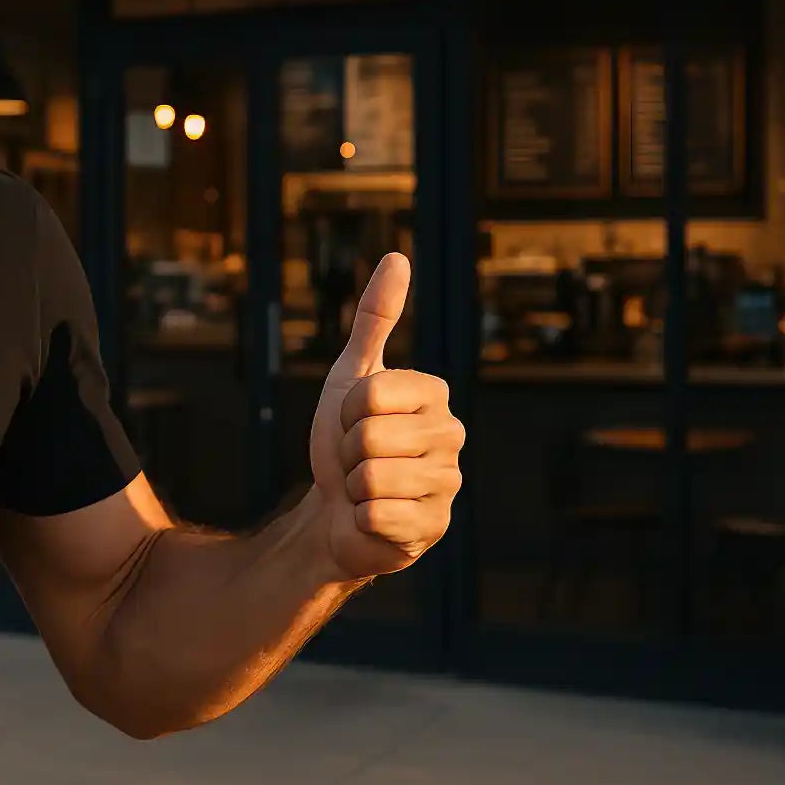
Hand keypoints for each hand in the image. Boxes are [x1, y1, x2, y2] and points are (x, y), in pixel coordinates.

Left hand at [307, 253, 463, 581]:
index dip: (345, 411)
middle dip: (348, 452)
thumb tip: (397, 256)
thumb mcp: (351, 374)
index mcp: (435, 394)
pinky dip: (361, 519)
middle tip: (357, 460)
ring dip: (353, 487)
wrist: (333, 512)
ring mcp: (449, 485)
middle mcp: (452, 436)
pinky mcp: (435, 528)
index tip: (353, 421)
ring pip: (373, 478)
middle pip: (370, 436)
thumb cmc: (344, 439)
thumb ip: (374, 318)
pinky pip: (378, 515)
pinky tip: (374, 518)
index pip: (369, 394)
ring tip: (365, 488)